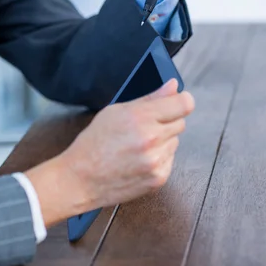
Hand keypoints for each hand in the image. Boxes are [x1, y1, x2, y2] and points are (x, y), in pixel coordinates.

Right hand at [26, 79, 194, 226]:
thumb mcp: (115, 112)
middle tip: (142, 128)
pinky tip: (138, 160)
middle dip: (165, 122)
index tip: (176, 103)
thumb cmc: (93, 144)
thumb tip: (173, 86)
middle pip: (180, 122)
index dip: (180, 101)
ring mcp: (156, 160)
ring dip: (162, 141)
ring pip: (175, 142)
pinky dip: (159, 158)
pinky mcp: (159, 178)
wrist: (81, 179)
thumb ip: (149, 98)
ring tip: (136, 146)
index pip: (184, 104)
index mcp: (140, 117)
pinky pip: (170, 159)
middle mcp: (151, 139)